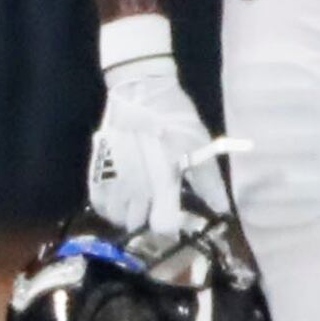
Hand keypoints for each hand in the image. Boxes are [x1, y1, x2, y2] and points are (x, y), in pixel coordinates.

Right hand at [88, 15, 226, 239]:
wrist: (141, 91)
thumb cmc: (175, 119)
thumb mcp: (199, 148)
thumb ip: (209, 184)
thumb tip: (222, 210)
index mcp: (162, 183)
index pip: (162, 226)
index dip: (171, 229)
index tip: (176, 220)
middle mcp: (134, 188)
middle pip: (137, 225)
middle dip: (148, 221)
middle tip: (158, 208)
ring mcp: (113, 180)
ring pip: (117, 217)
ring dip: (129, 215)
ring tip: (140, 203)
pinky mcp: (97, 170)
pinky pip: (99, 204)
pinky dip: (110, 207)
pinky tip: (122, 197)